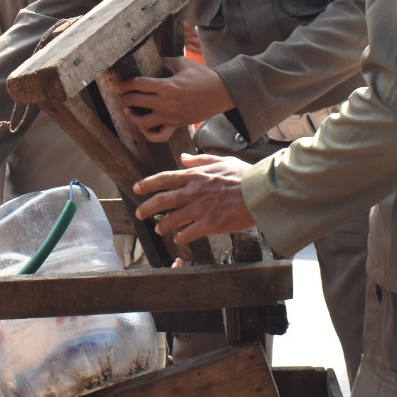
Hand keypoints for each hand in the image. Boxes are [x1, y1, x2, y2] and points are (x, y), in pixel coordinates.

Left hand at [115, 57, 233, 142]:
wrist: (221, 92)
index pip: (139, 85)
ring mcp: (171, 116)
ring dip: (132, 117)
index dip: (126, 84)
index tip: (121, 85)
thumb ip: (164, 62)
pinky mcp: (176, 125)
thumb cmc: (202, 76)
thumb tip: (152, 61)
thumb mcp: (182, 63)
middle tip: (123, 94)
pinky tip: (144, 127)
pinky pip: (159, 136)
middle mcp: (166, 103)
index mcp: (167, 86)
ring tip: (128, 110)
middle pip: (136, 102)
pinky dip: (149, 134)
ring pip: (143, 123)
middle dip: (126, 98)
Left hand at [132, 153, 256, 245]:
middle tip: (139, 213)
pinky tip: (179, 238)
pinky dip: (181, 237)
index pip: (164, 178)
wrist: (260, 192)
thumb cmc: (244, 176)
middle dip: (147, 208)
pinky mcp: (209, 224)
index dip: (147, 184)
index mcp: (195, 176)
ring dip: (162, 225)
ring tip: (159, 228)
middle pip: (161, 200)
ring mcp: (200, 209)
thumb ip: (200, 159)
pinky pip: (188, 233)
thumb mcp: (221, 161)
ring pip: (171, 219)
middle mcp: (193, 192)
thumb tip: (183, 157)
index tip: (136, 188)